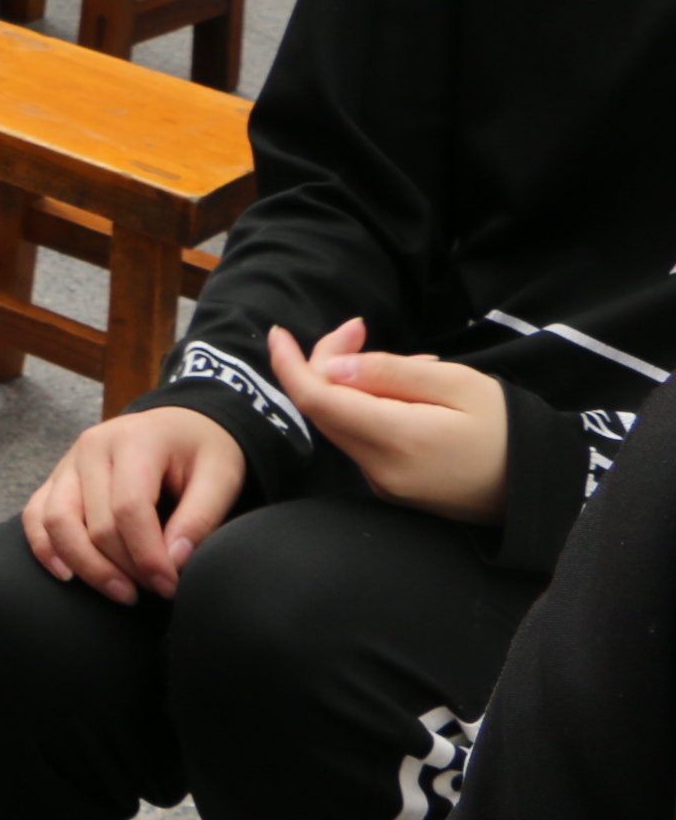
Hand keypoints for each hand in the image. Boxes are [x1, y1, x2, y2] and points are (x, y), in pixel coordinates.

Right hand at [22, 405, 247, 602]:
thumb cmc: (202, 452)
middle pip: (96, 523)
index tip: (171, 586)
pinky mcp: (56, 478)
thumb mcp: (221, 477)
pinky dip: (45, 548)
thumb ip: (200, 518)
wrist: (179, 426)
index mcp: (135, 439)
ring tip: (122, 592)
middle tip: (157, 589)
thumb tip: (173, 562)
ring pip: (57, 523)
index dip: (148, 556)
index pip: (129, 508)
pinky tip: (68, 576)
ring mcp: (68, 461)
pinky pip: (36, 516)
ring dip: (87, 567)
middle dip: (126, 567)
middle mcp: (92, 447)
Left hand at [266, 318, 508, 522]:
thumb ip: (391, 374)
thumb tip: (333, 366)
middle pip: (324, 409)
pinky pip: (362, 440)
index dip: (290, 364)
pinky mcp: (391, 489)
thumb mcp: (459, 385)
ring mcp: (383, 484)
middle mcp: (380, 469)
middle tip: (360, 330)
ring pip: (341, 423)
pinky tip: (408, 392)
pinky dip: (369, 408)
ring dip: (353, 385)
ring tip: (409, 364)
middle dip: (327, 363)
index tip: (278, 333)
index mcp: (397, 440)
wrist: (540, 488)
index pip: (318, 400)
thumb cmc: (509, 428)